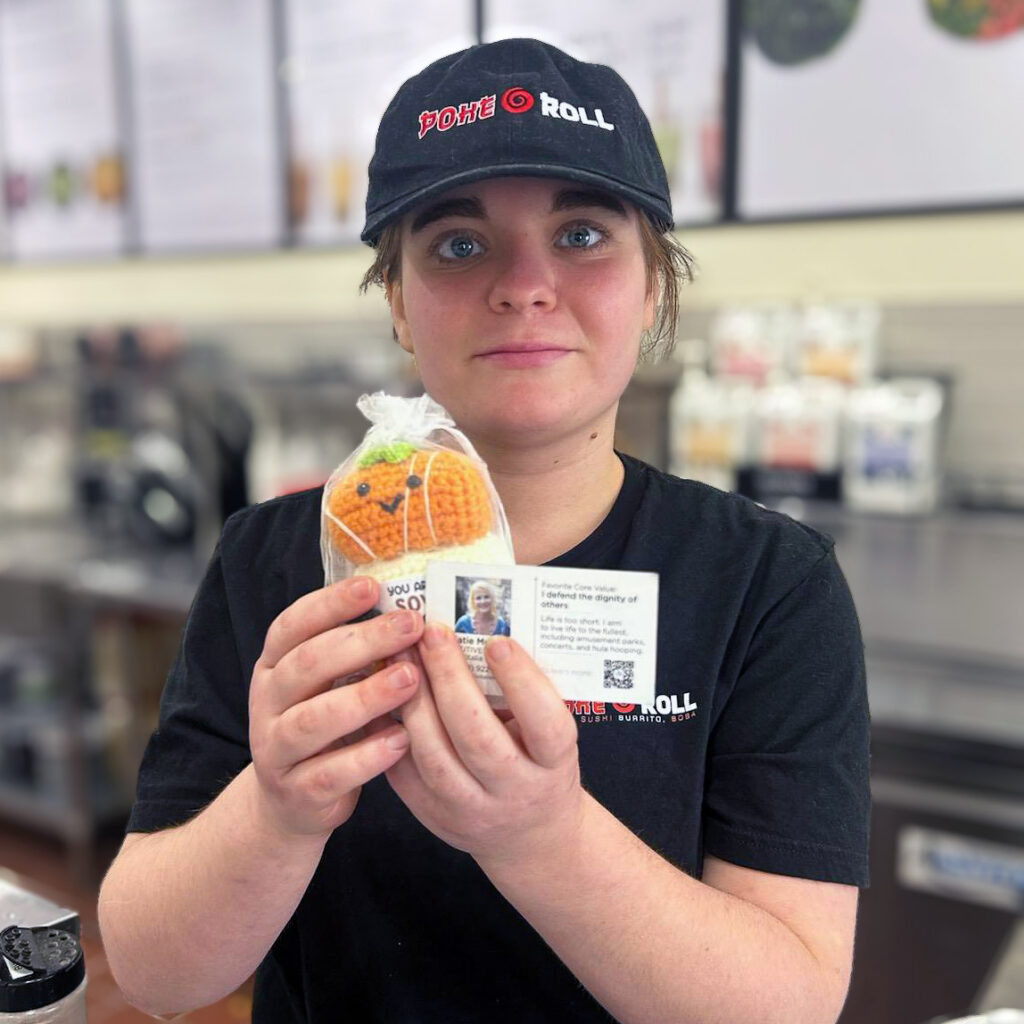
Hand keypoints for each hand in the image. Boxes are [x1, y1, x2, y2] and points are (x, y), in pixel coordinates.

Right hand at [248, 577, 423, 838]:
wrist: (291, 802)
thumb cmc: (326, 726)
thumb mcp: (329, 684)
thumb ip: (356, 652)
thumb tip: (411, 610)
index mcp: (274, 665)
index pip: (293, 625)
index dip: (331, 604)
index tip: (374, 586)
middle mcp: (268, 703)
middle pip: (308, 664)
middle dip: (363, 641)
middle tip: (412, 626)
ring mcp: (276, 750)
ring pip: (313, 720)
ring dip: (365, 696)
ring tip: (410, 678)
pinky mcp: (296, 793)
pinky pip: (329, 773)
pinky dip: (366, 756)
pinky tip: (402, 739)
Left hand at [380, 624, 583, 868]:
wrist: (530, 834)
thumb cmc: (541, 764)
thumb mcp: (550, 734)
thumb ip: (524, 695)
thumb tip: (478, 632)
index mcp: (554, 765)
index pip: (544, 723)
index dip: (521, 681)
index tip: (497, 640)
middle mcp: (514, 792)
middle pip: (477, 736)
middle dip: (450, 678)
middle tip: (433, 633)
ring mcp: (470, 810)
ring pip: (433, 755)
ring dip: (413, 699)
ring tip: (401, 655)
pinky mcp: (433, 816)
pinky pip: (403, 770)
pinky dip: (390, 727)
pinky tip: (383, 691)